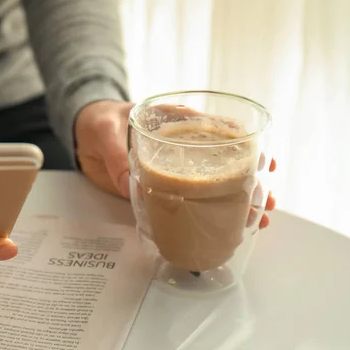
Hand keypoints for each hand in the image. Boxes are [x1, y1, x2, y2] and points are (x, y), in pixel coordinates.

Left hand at [74, 100, 276, 228]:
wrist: (83, 137)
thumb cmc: (99, 122)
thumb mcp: (106, 131)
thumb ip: (116, 155)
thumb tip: (130, 183)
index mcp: (176, 123)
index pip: (217, 131)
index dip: (244, 144)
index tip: (263, 160)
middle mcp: (183, 148)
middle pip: (224, 162)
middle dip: (250, 180)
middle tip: (266, 198)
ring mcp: (174, 171)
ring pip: (213, 185)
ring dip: (238, 201)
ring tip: (259, 217)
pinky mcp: (161, 190)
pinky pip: (188, 202)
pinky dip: (206, 215)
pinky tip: (227, 227)